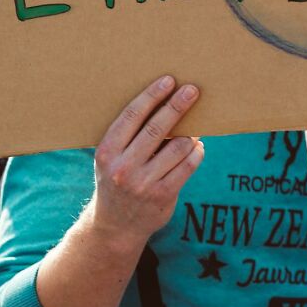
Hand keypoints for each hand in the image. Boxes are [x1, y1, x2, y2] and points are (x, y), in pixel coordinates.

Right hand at [92, 75, 203, 248]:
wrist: (115, 226)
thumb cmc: (116, 179)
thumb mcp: (112, 157)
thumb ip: (130, 136)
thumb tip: (164, 103)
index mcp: (108, 151)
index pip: (132, 116)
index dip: (152, 96)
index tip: (168, 80)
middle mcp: (124, 167)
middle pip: (157, 128)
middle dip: (177, 105)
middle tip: (192, 90)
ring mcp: (144, 184)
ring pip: (178, 147)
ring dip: (191, 134)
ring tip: (196, 127)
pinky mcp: (162, 196)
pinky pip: (187, 166)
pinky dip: (196, 153)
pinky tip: (198, 147)